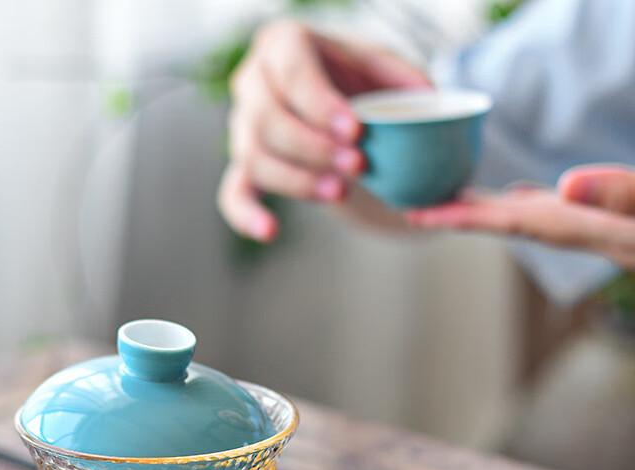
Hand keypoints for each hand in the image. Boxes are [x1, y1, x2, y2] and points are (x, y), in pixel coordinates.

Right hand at [217, 19, 429, 241]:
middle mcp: (250, 81)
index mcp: (281, 43)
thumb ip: (406, 81)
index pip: (291, 72)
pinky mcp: (242, 166)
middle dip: (312, 148)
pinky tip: (271, 232)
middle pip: (266, 119)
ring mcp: (241, 127)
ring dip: (296, 181)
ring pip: (253, 158)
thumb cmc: (357, 81)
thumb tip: (429, 104)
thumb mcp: (384, 68)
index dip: (320, 105)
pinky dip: (247, 216)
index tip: (356, 132)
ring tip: (339, 193)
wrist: (335, 106)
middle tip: (357, 166)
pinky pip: (232, 194)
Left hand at [405, 166, 634, 269]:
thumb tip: (566, 185)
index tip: (416, 216)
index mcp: (576, 227)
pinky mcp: (601, 219)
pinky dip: (525, 200)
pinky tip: (517, 196)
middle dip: (455, 214)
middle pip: (501, 220)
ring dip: (483, 207)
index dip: (459, 217)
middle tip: (410, 206)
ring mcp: (585, 226)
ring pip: (522, 215)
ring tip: (448, 196)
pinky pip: (550, 209)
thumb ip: (621, 196)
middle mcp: (571, 230)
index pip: (505, 221)